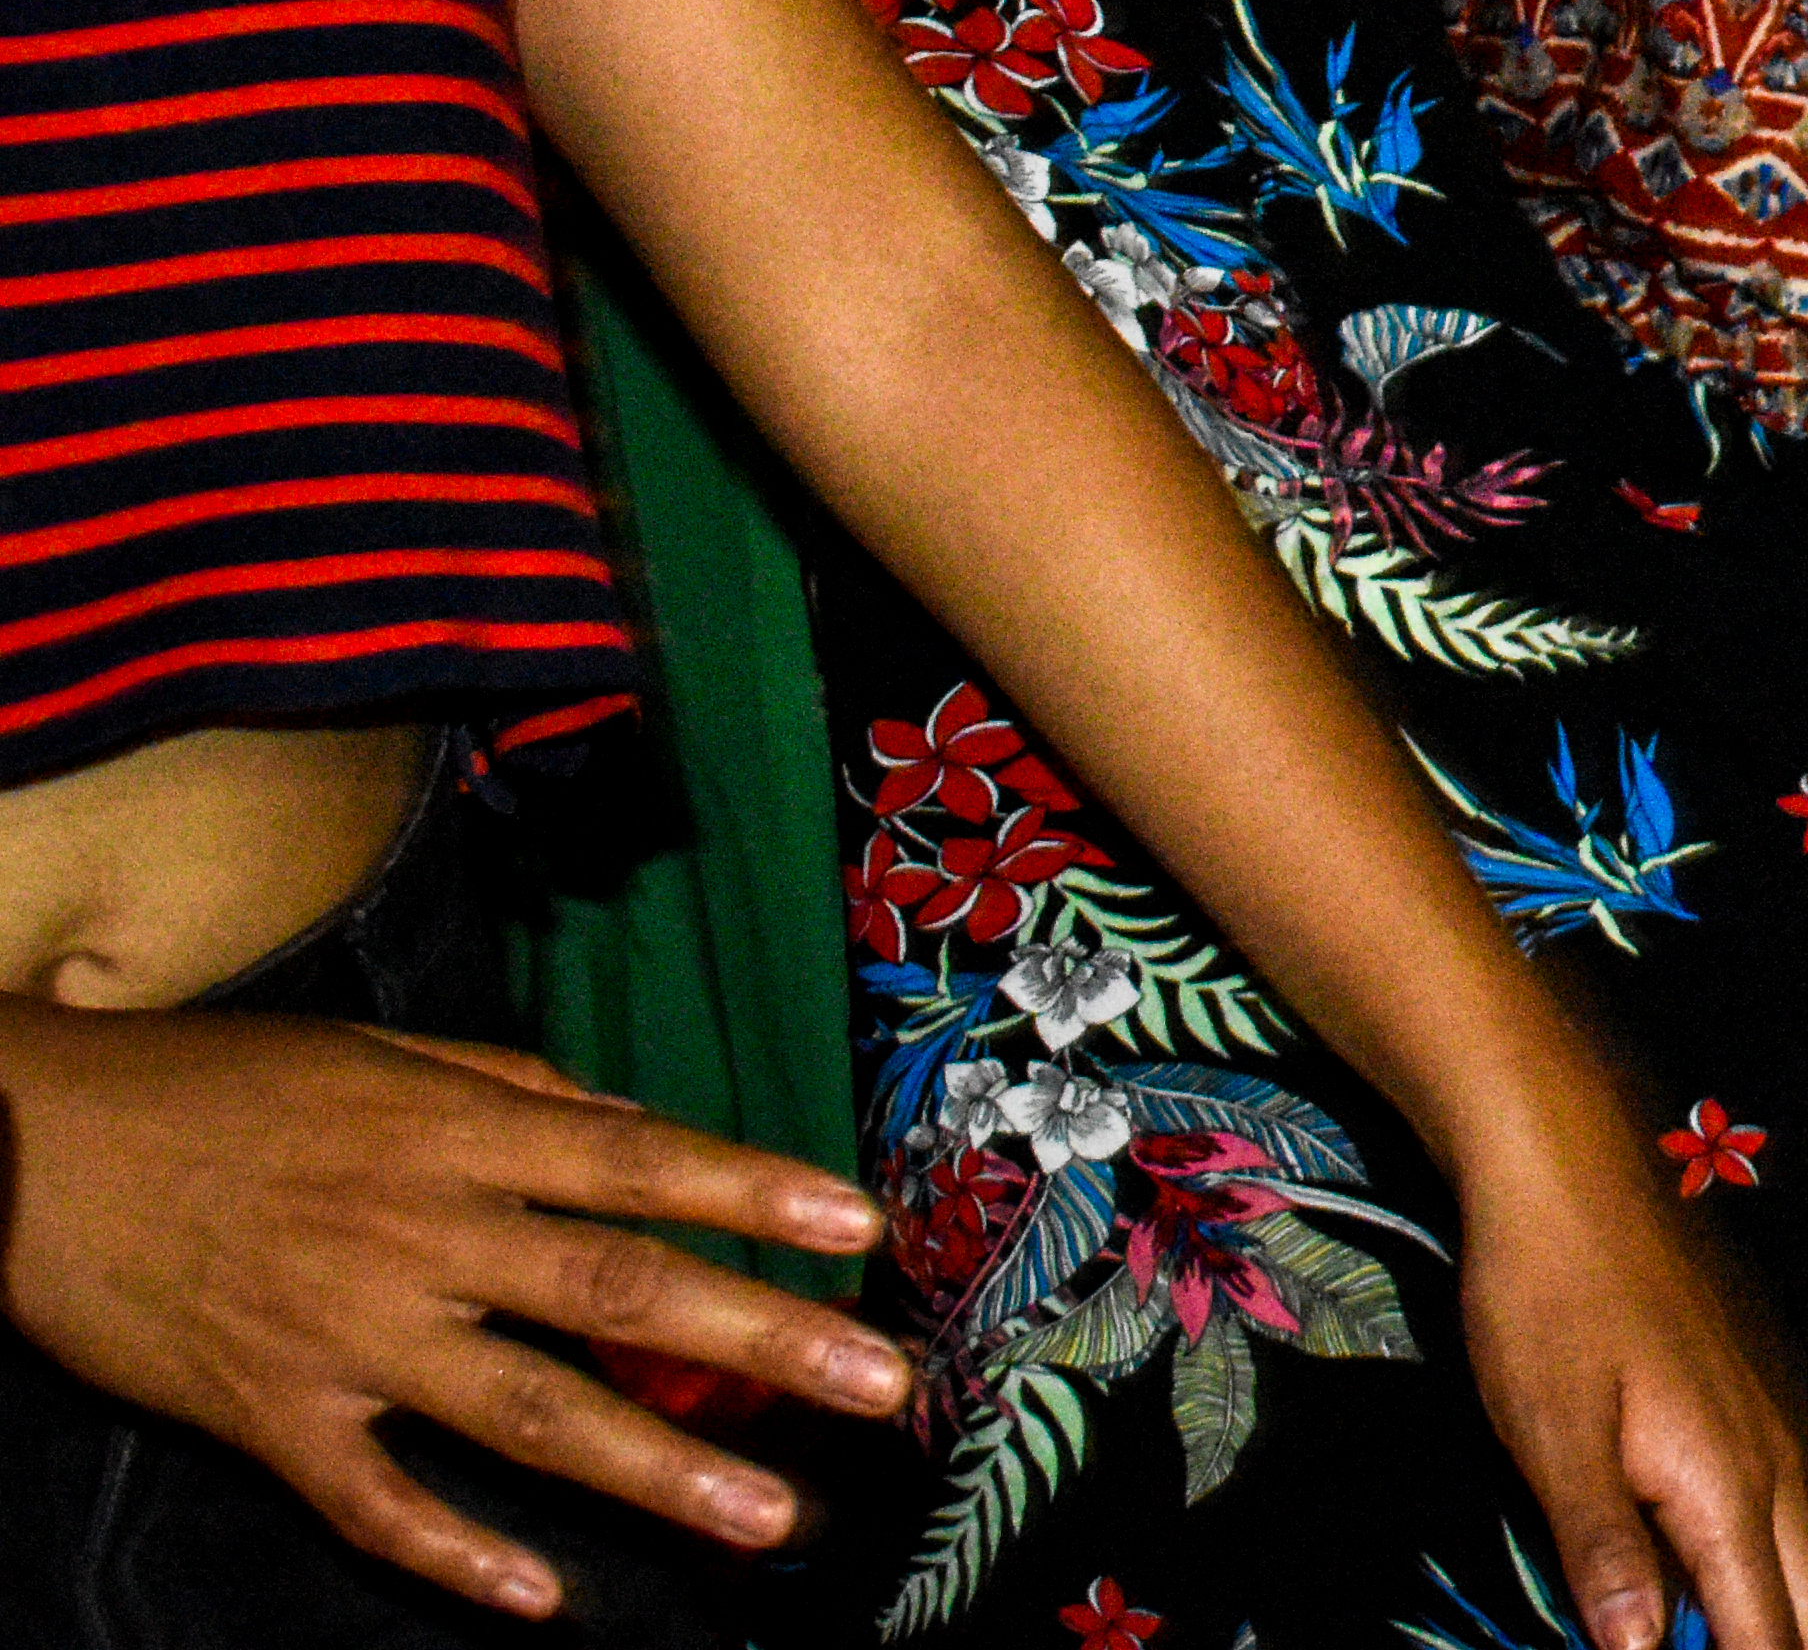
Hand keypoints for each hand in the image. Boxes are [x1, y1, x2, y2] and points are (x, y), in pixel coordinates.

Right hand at [0, 1003, 902, 1618]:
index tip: (860, 1229)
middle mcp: (419, 1236)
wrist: (34, 1149)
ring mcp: (348, 1337)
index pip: (638, 1163)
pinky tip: (542, 1599)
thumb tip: (635, 1126)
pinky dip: (457, 1555)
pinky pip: (377, 1501)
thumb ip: (517, 1095)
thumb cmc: (221, 1090)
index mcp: (454, 1136)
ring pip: (527, 1412)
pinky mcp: (272, 1417)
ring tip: (767, 1510)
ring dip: (656, 1469)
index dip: (753, 1192)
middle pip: (616, 1292)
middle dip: (757, 1339)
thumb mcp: (379, 1059)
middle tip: (876, 1384)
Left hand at [1447, 1125, 1807, 1649]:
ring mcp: (1782, 1429)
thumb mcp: (1553, 1433)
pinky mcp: (1767, 1400)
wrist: (1578, 1171)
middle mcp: (1781, 1469)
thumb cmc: (1551, 1302)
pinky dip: (1801, 1577)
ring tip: (1778, 1643)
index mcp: (1728, 1491)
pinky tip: (1763, 1587)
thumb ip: (1603, 1551)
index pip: (1767, 1640)